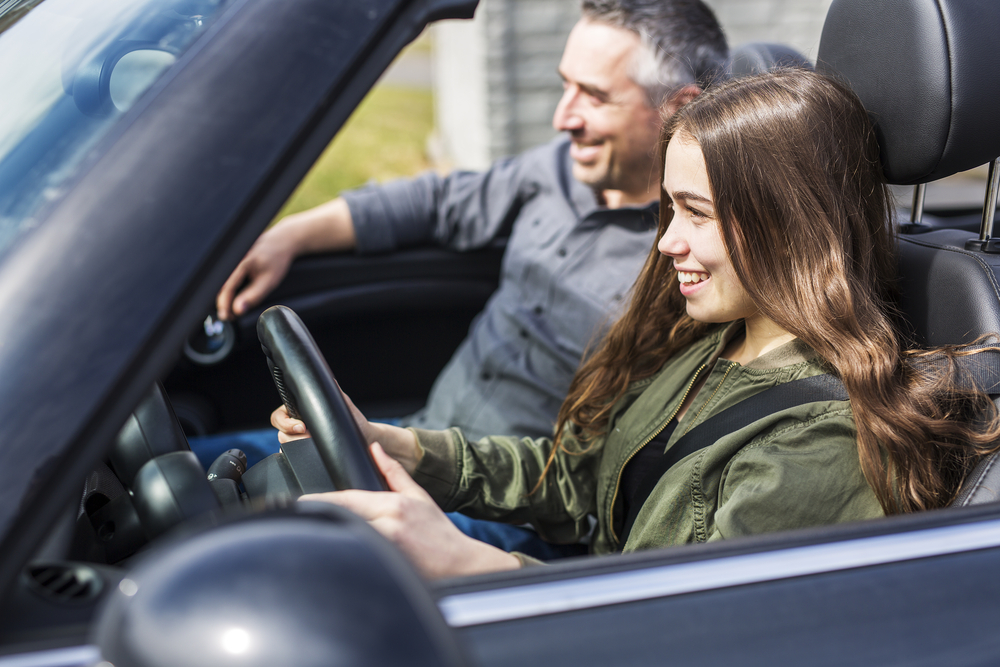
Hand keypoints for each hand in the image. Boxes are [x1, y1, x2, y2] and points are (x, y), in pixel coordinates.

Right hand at [216, 198, 356, 320]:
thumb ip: (253, 296)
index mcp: (241, 261)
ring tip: (232, 308)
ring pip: (221, 280)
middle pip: (220, 284)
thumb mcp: (269, 281)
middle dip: (223, 302)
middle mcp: (232, 256)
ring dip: (225, 296)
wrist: (281, 240)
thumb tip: (237, 310)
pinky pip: (224, 275)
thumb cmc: (277, 259)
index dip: (224, 304)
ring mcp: (230, 255)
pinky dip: (228, 287)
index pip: (226, 287)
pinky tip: (234, 295)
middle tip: (230, 316)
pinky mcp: (230, 257)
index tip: (226, 316)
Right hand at [271, 389, 419, 471]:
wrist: (364, 441)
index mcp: (300, 412)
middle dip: (293, 435)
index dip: (286, 422)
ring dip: (298, 446)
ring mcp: (300, 442)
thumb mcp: (344, 405)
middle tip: (309, 435)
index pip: (279, 416)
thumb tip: (328, 379)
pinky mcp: (305, 455)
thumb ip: (334, 392)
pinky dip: (299, 457)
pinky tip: (311, 454)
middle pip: (281, 433)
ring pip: (286, 446)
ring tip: (314, 443)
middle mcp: (297, 426)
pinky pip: (294, 458)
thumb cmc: (355, 422)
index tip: (302, 426)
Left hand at [301, 443, 520, 579]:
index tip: (300, 502)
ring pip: (347, 541)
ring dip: (329, 540)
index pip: (348, 499)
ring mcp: (387, 548)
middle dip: (320, 521)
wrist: (461, 565)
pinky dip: (346, 557)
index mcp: (393, 505)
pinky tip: (333, 558)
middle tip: (296, 519)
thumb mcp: (418, 496)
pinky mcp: (388, 567)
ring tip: (310, 539)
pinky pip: (360, 559)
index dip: (320, 501)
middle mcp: (388, 525)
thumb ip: (393, 472)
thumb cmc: (439, 532)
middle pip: (342, 520)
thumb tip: (375, 449)